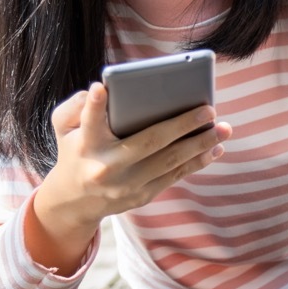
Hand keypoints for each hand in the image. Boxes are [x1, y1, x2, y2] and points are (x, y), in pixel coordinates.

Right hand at [29, 83, 230, 272]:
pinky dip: (197, 161)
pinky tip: (215, 147)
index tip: (100, 87)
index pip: (89, 121)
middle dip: (182, 125)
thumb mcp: (63, 128)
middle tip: (208, 109)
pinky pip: (174, 176)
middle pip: (148, 143)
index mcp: (85, 144)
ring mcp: (127, 185)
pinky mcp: (141, 195)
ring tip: (224, 129)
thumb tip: (100, 91)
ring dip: (201, 145)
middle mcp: (107, 166)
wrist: (75, 201)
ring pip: (169, 162)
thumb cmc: (77, 150)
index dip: (94, 105)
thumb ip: (76, 107)